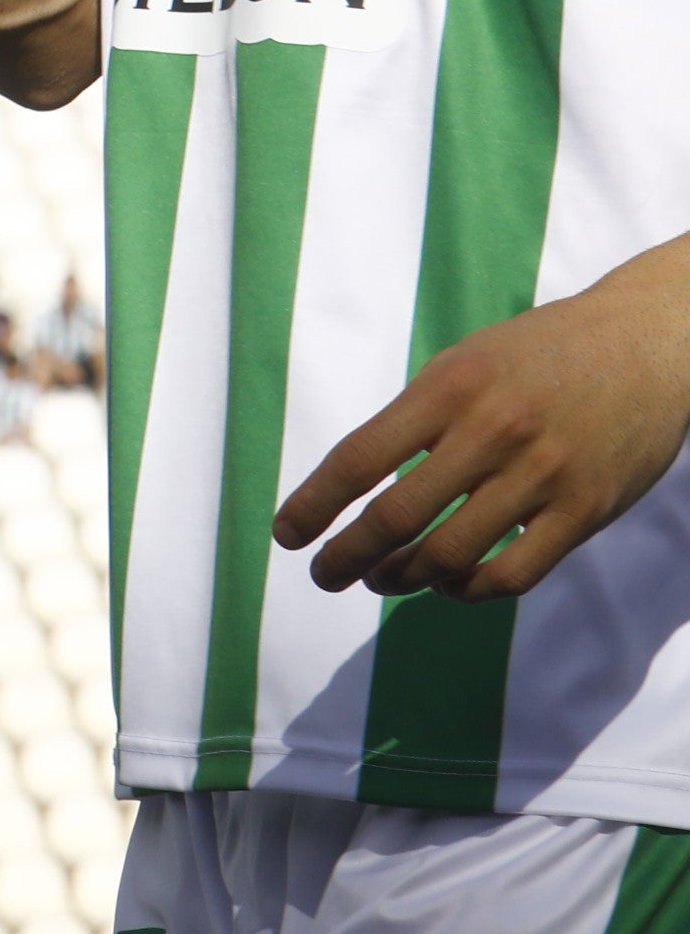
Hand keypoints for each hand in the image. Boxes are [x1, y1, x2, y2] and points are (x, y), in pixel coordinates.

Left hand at [276, 241, 689, 600]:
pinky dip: (470, 589)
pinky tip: (450, 584)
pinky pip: (514, 573)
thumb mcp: (466, 363)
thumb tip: (357, 484)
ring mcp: (542, 474)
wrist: (647, 343)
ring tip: (383, 578)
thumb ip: (418, 418)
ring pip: (451, 554)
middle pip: (397, 516)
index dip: (313, 505)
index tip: (286, 534)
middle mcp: (492, 431)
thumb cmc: (541, 354)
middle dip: (347, 556)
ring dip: (403, 577)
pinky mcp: (586, 510)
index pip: (360, 459)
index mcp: (449, 387)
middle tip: (324, 574)